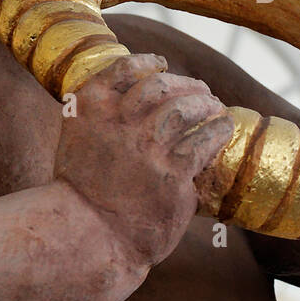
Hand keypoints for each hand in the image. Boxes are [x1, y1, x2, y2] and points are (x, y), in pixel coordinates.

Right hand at [54, 54, 232, 267]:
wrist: (89, 237)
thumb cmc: (82, 193)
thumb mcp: (76, 143)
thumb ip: (100, 120)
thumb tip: (130, 103)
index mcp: (90, 110)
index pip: (124, 69)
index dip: (146, 63)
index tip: (161, 64)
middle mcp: (118, 123)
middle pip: (161, 86)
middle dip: (185, 84)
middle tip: (201, 90)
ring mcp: (145, 148)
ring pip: (185, 109)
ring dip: (206, 104)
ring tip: (215, 107)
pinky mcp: (171, 175)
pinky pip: (203, 141)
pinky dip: (217, 130)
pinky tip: (222, 129)